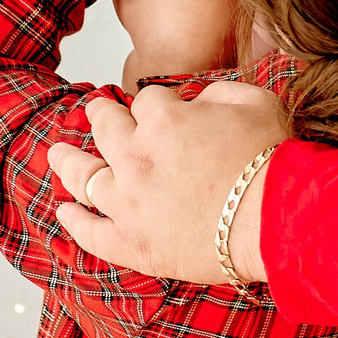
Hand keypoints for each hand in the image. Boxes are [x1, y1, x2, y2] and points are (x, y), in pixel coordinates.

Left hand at [47, 80, 288, 284]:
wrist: (281, 222)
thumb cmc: (274, 161)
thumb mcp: (254, 101)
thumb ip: (216, 92)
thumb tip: (196, 102)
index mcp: (162, 119)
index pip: (148, 99)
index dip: (162, 104)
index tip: (172, 111)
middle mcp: (135, 157)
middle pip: (105, 127)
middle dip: (102, 115)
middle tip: (98, 113)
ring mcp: (129, 203)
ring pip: (83, 176)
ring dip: (67, 161)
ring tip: (56, 154)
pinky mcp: (133, 245)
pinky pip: (91, 233)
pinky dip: (74, 222)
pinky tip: (64, 212)